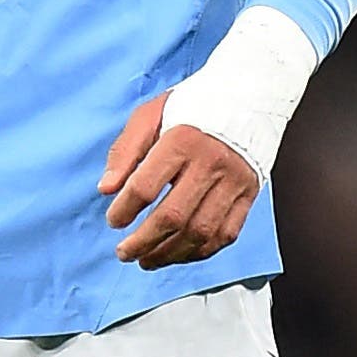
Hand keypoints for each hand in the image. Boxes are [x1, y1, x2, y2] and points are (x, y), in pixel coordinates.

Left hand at [99, 94, 259, 268]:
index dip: (124, 210)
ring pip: (199, 232)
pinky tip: (178, 254)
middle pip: (172, 216)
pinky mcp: (249, 195)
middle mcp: (211, 162)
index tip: (113, 221)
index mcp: (182, 139)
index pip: (145, 187)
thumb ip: (125, 151)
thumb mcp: (150, 115)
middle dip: (142, 242)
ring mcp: (234, 182)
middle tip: (124, 252)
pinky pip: (224, 235)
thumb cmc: (193, 105)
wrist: (248, 96)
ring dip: (169, 254)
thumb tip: (106, 190)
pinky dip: (198, 252)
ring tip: (147, 260)